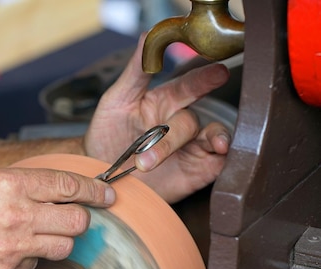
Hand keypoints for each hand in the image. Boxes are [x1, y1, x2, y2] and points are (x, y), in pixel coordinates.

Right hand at [0, 168, 114, 268]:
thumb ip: (16, 185)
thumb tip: (47, 190)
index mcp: (10, 183)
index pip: (69, 184)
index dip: (94, 189)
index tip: (106, 194)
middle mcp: (18, 214)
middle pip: (78, 220)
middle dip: (82, 217)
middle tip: (75, 216)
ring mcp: (13, 246)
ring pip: (64, 246)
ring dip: (60, 239)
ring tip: (42, 234)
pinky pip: (35, 264)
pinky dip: (31, 258)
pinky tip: (13, 250)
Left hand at [84, 34, 230, 202]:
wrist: (101, 172)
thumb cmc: (107, 134)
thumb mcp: (116, 99)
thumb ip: (135, 71)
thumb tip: (146, 38)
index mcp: (165, 101)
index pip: (188, 86)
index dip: (203, 79)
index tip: (218, 73)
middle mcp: (180, 122)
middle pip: (191, 121)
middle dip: (171, 139)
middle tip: (145, 158)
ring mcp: (192, 146)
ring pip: (212, 138)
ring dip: (207, 144)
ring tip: (197, 153)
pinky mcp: (198, 170)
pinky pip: (220, 163)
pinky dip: (224, 160)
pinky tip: (219, 157)